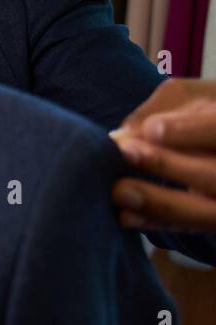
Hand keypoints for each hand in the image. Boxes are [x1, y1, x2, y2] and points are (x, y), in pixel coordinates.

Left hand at [111, 78, 215, 231]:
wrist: (213, 142)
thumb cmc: (201, 111)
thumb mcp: (189, 96)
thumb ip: (162, 110)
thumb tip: (123, 138)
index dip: (191, 130)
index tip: (153, 129)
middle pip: (214, 176)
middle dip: (168, 165)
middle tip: (126, 154)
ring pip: (206, 211)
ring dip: (159, 202)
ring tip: (119, 191)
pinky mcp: (213, 218)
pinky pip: (189, 227)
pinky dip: (156, 222)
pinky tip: (124, 215)